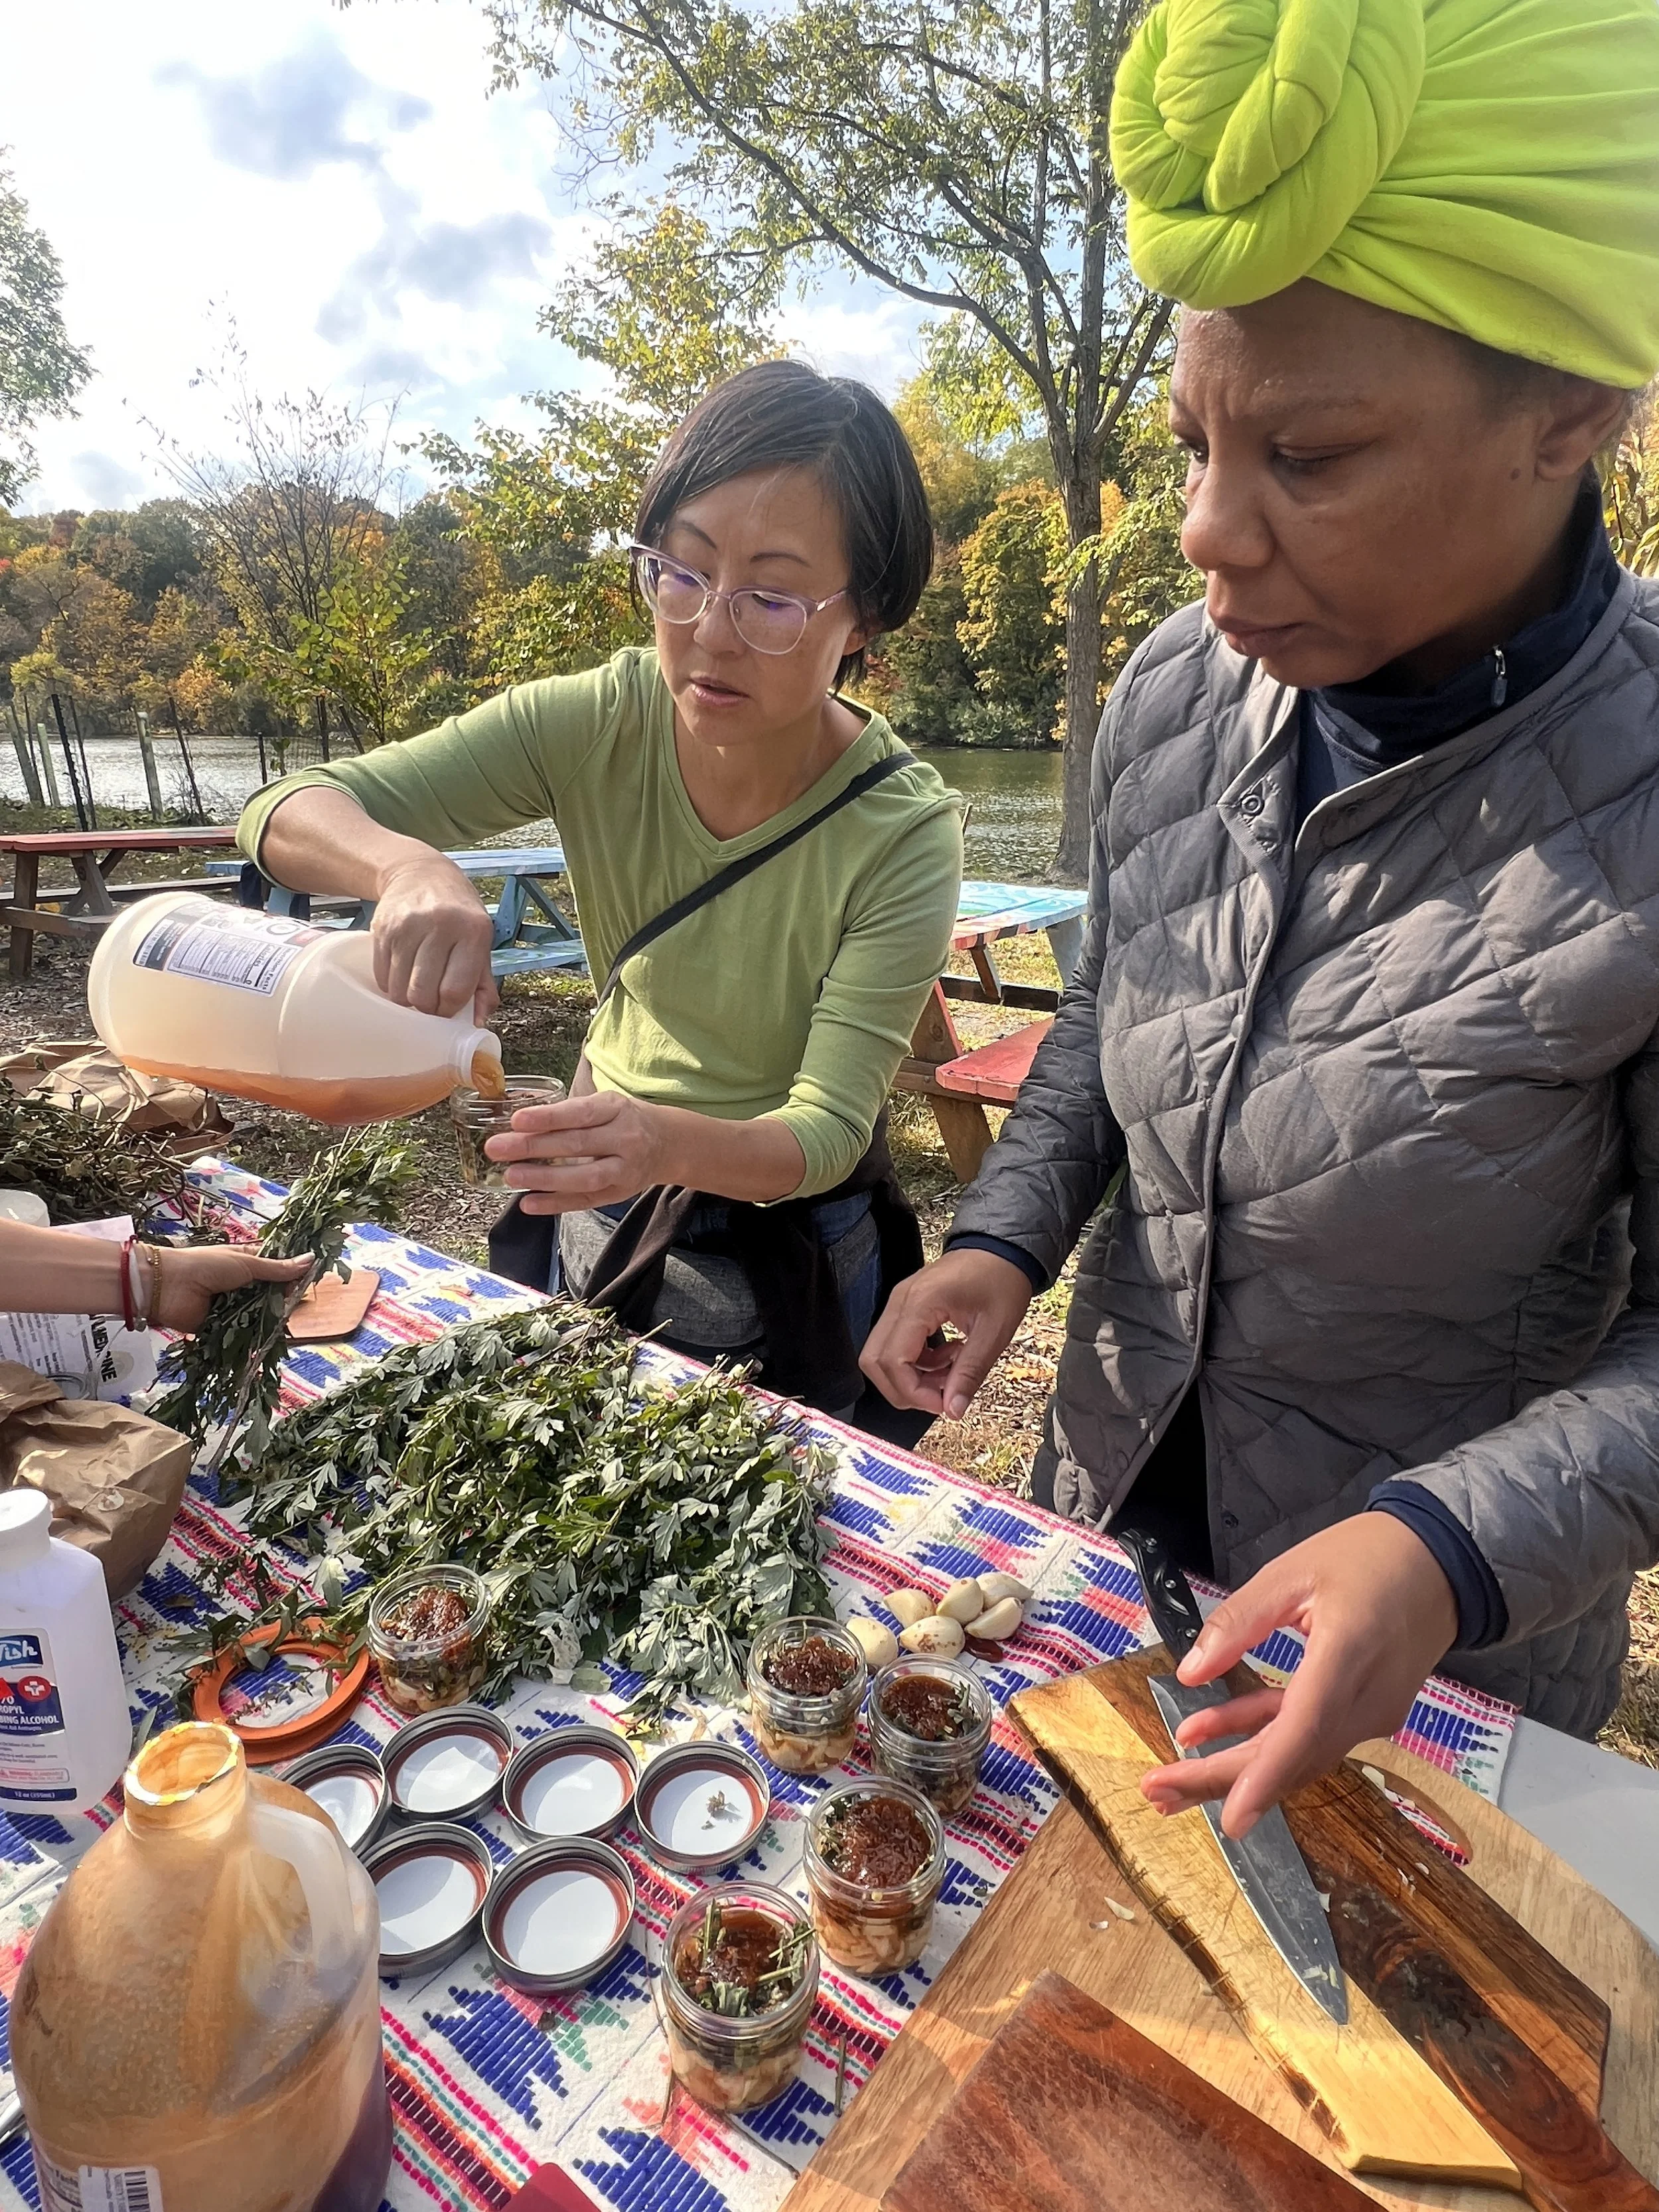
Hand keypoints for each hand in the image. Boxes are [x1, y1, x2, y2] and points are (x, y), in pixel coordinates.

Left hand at [150, 1247, 313, 1331]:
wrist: (166, 1287)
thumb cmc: (205, 1265)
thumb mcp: (245, 1263)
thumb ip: (277, 1269)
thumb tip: (311, 1260)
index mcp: (247, 1263)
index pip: (277, 1271)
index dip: (292, 1278)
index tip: (305, 1284)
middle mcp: (242, 1285)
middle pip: (271, 1295)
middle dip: (282, 1301)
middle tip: (292, 1306)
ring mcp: (232, 1306)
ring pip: (260, 1315)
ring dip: (268, 1319)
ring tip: (279, 1323)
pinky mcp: (222, 1327)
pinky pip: (243, 1332)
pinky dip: (252, 1335)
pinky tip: (266, 1339)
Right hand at [370, 853, 497, 1021]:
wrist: (421, 874)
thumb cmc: (458, 916)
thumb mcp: (480, 945)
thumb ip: (484, 987)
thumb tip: (478, 1024)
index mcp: (472, 932)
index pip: (455, 991)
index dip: (449, 1010)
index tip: (448, 1008)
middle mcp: (439, 926)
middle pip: (423, 994)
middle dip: (426, 1008)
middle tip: (430, 1001)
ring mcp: (407, 927)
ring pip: (398, 990)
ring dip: (406, 999)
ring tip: (416, 987)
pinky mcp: (382, 929)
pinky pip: (382, 976)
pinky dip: (391, 985)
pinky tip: (402, 974)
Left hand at [486, 1092, 665, 1210]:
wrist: (668, 1143)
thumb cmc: (624, 1119)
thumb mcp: (605, 1104)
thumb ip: (569, 1112)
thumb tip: (518, 1122)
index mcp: (617, 1109)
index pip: (580, 1114)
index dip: (548, 1118)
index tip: (516, 1120)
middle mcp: (625, 1139)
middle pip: (577, 1145)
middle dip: (533, 1147)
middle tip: (497, 1148)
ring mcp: (625, 1169)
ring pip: (584, 1177)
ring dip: (545, 1179)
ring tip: (511, 1176)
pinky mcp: (619, 1192)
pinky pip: (586, 1200)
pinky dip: (556, 1204)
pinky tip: (529, 1204)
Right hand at [859, 1248, 1032, 1419]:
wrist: (1002, 1248)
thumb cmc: (1002, 1280)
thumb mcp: (995, 1331)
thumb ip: (970, 1372)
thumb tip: (953, 1411)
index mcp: (920, 1303)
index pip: (893, 1360)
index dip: (914, 1392)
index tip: (944, 1404)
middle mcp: (900, 1301)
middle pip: (874, 1361)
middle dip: (904, 1389)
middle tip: (942, 1395)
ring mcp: (899, 1303)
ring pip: (881, 1355)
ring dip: (910, 1377)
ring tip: (950, 1375)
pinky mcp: (905, 1308)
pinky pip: (895, 1345)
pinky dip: (916, 1363)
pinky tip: (948, 1359)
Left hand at [1139, 1514, 1459, 1837]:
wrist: (1441, 1562)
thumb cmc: (1368, 1556)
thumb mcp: (1292, 1571)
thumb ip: (1239, 1621)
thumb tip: (1188, 1673)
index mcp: (1350, 1651)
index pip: (1305, 1727)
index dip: (1266, 1776)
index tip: (1231, 1820)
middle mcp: (1367, 1698)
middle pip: (1292, 1755)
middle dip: (1224, 1781)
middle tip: (1158, 1792)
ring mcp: (1372, 1711)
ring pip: (1298, 1754)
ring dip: (1236, 1767)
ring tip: (1170, 1778)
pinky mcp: (1367, 1711)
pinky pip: (1309, 1735)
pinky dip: (1261, 1737)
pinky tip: (1206, 1732)